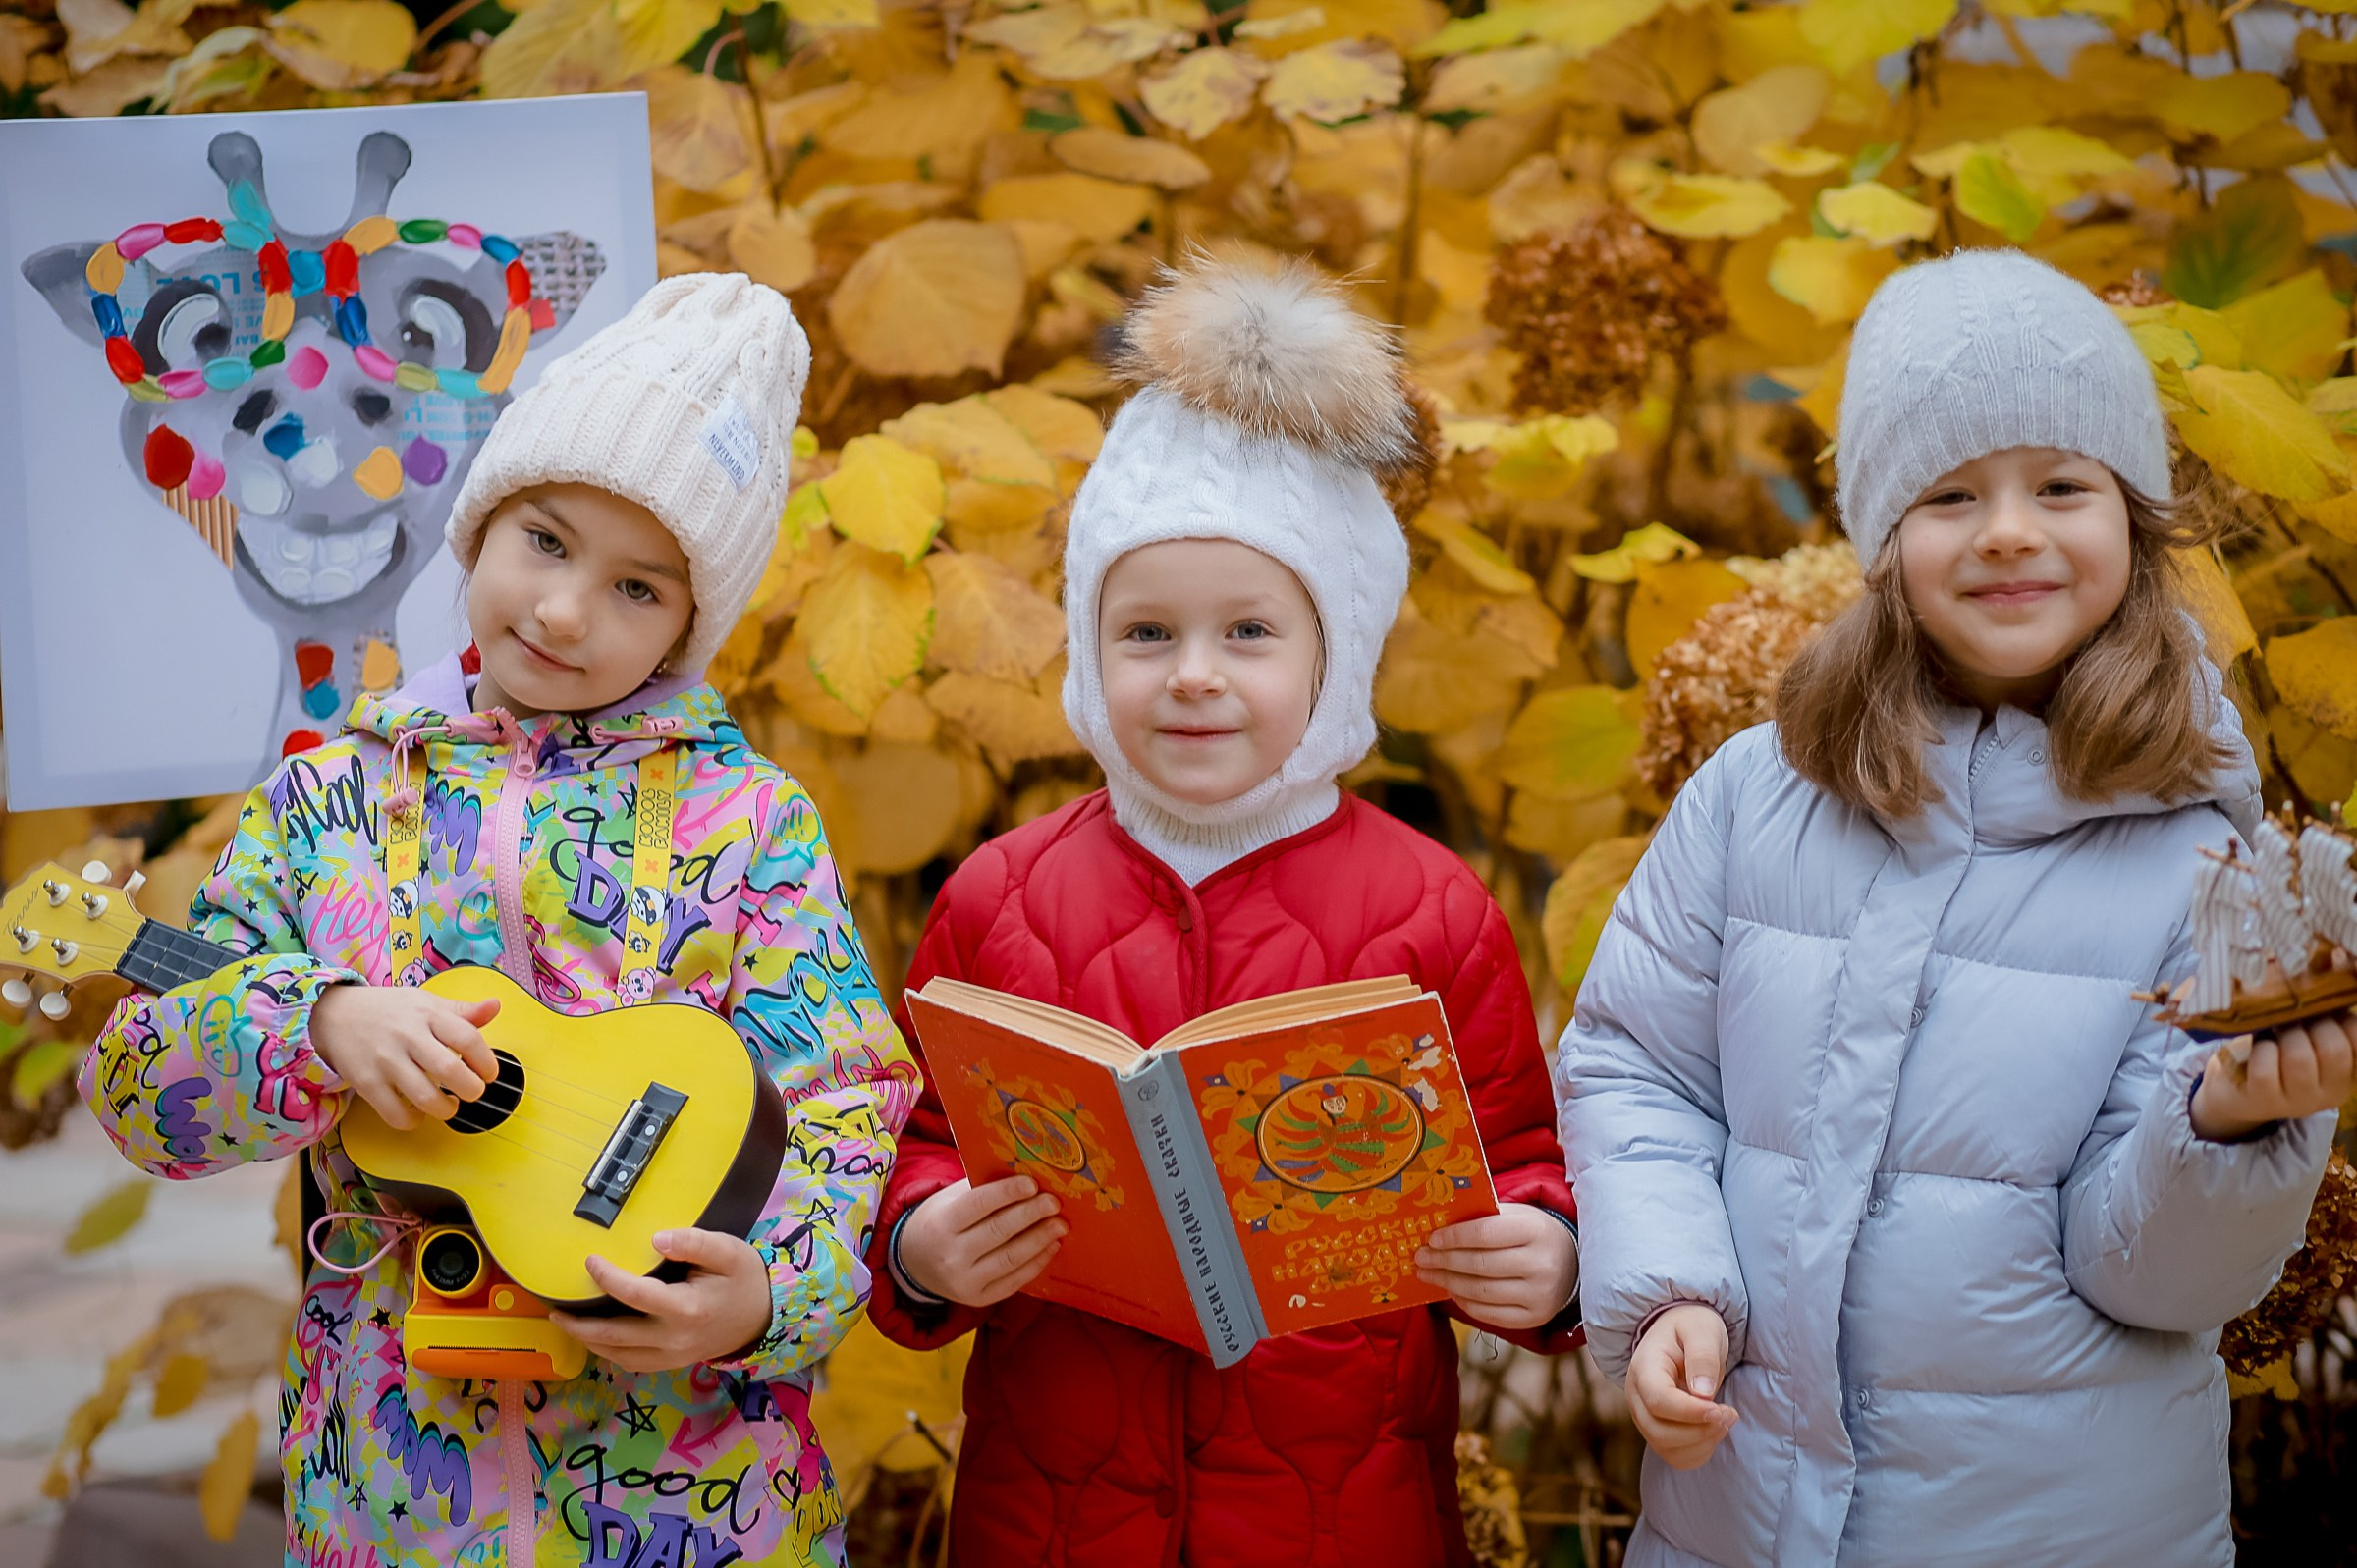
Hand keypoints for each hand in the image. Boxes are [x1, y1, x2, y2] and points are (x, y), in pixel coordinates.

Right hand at [310, 984, 498, 1130]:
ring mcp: (386, 1061)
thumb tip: (495, 1006)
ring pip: (426, 1098)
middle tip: (473, 1091)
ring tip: (449, 1104)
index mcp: (428, 1014)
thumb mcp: (426, 1002)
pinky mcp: (367, 1083)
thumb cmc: (389, 1010)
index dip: (486, 1062)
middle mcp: (408, 1036)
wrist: (334, 1015)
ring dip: (446, 1109)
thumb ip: (462, 1011)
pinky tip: (419, 1112)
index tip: (489, 1073)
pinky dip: (414, 1120)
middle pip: (451, 1071)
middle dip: (472, 1090)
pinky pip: (396, 1114)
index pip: (468, 1039)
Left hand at [550, 1229, 773, 1372]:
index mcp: (686, 1309)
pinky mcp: (670, 1364)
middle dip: (578, 1325)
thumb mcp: (728, 1251)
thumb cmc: (745, 1280)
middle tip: (554, 1310)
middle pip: (614, 1336)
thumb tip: (656, 1238)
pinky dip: (608, 1351)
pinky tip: (597, 1336)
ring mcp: (671, 1357)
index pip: (634, 1294)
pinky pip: (630, 1363)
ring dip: (588, 1341)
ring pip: (617, 1355)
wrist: (764, 1318)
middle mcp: (673, 1339)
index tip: (589, 1260)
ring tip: (566, 1323)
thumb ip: (694, 1242)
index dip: (606, 1277)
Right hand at [897, 1176, 1064, 1306]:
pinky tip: (1052, 1247)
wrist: (915, 1263)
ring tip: (1060, 1224)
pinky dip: (1036, 1264)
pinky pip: (1013, 1282)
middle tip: (1054, 1203)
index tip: (1032, 1183)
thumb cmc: (941, 1220)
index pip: (978, 1204)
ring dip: (1039, 1240)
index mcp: (942, 1223)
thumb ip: (982, 1188)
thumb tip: (1026, 1173)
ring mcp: (964, 1281)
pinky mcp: (978, 1299)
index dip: (1007, 1193)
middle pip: (998, 1232)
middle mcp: (951, 1255)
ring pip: (1010, 1259)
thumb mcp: (950, 1199)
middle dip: (1030, 1215)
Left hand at [1412, 1203, 1577, 1330]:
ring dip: (1448, 1283)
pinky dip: (1465, 1303)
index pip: (1485, 1234)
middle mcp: (1542, 1265)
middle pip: (1480, 1265)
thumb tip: (1438, 1228)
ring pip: (1481, 1292)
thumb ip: (1483, 1217)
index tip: (1432, 1239)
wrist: (1571, 1263)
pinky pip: (1490, 1314)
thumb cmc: (1532, 1233)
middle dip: (1444, 1261)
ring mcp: (1540, 1295)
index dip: (1454, 1238)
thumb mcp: (1516, 1215)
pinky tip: (1452, 1291)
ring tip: (1429, 1275)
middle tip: (1421, 1258)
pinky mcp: (1535, 1317)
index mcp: (1535, 1231)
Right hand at [1626, 1303, 1737, 1469]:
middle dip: (1699, 1431)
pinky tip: (1714, 1430)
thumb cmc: (1692, 1327)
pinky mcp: (1658, 1430)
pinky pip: (1675, 1456)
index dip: (1690, 1412)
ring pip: (1666, 1448)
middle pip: (1658, 1431)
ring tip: (1726, 1419)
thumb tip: (1703, 1394)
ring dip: (1702, 1442)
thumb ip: (1702, 1358)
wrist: (1682, 1333)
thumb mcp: (1702, 1330)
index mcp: (1643, 1367)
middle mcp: (1636, 1396)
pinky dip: (1699, 1452)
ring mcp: (1644, 1416)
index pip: (1658, 1401)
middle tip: (1730, 1414)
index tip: (1721, 1409)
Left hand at [2190, 1010, 2355, 1141]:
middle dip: (2312, 1024)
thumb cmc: (2278, 1055)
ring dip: (2284, 1035)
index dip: (2343, 1019)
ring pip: (2299, 1058)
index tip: (2324, 1011)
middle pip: (2334, 1049)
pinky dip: (2261, 1050)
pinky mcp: (2263, 1100)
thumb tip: (2333, 986)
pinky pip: (2265, 1070)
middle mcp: (2329, 1094)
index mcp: (2346, 1076)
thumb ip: (2326, 1024)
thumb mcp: (2309, 1041)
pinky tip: (2260, 1048)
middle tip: (2296, 1019)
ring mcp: (2297, 1102)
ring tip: (2276, 1032)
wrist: (2236, 1090)